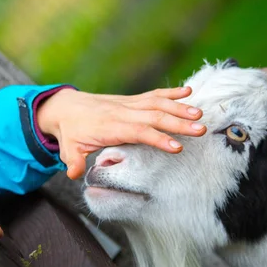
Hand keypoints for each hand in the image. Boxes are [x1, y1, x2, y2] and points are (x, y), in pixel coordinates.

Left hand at [36, 87, 204, 179]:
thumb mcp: (69, 148)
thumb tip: (74, 174)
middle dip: (178, 123)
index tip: (177, 147)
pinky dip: (171, 92)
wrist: (66, 107)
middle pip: (154, 116)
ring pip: (157, 103)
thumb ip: (73, 162)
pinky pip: (153, 95)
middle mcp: (122, 113)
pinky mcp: (131, 100)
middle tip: (200, 130)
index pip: (138, 132)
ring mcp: (128, 104)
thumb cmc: (71, 131)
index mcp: (110, 127)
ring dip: (179, 108)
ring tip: (200, 114)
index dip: (157, 139)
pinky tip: (189, 92)